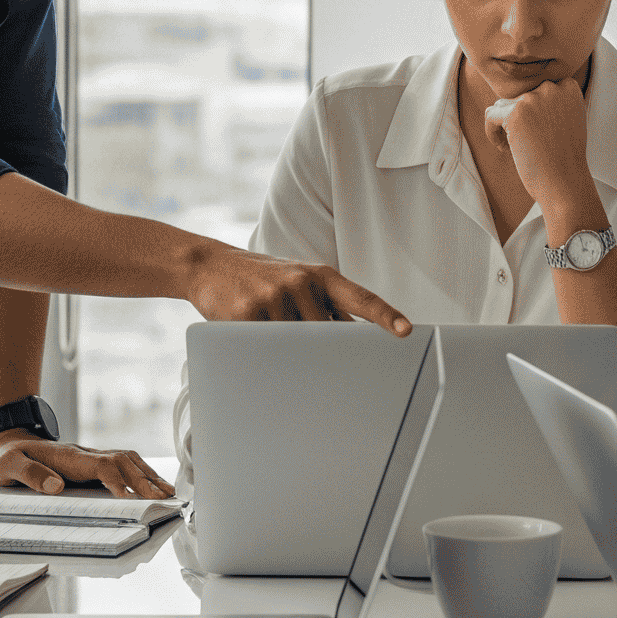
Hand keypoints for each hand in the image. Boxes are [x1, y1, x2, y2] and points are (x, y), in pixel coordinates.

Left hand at [0, 434, 173, 498]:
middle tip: (165, 496)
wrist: (6, 444)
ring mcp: (89, 456)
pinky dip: (139, 472)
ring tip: (167, 490)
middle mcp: (83, 454)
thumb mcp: (8, 467)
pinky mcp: (89, 462)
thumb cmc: (7, 458)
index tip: (133, 498)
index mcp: (67, 457)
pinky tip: (148, 483)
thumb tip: (57, 487)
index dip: (119, 481)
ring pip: (126, 459)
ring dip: (147, 473)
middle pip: (123, 460)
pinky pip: (121, 464)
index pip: (102, 466)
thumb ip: (31, 475)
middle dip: (145, 478)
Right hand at [187, 242, 410, 333]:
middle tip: (311, 352)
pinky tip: (249, 329)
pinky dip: (262, 349)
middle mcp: (302, 282)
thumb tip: (350, 342)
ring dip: (285, 349)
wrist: (211, 265)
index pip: (361, 298)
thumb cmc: (262, 279)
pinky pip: (266, 347)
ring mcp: (275, 295)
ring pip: (296, 345)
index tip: (405, 331)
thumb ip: (324, 307)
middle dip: (321, 349)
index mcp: (321, 276)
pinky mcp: (249, 312)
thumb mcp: (298, 283)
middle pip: (327, 335)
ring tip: (266, 328)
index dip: (385, 316)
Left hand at [489, 77, 591, 208]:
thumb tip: (515, 97)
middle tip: (526, 143)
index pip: (535, 88)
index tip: (536, 131)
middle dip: (517, 119)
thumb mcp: (567, 120)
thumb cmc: (564, 157)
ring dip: (504, 126)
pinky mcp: (515, 113)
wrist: (565, 182)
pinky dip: (491, 133)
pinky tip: (503, 149)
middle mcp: (551, 88)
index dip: (531, 111)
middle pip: (518, 96)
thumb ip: (549, 102)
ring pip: (502, 105)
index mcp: (567, 87)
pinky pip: (490, 115)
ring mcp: (533, 99)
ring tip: (515, 148)